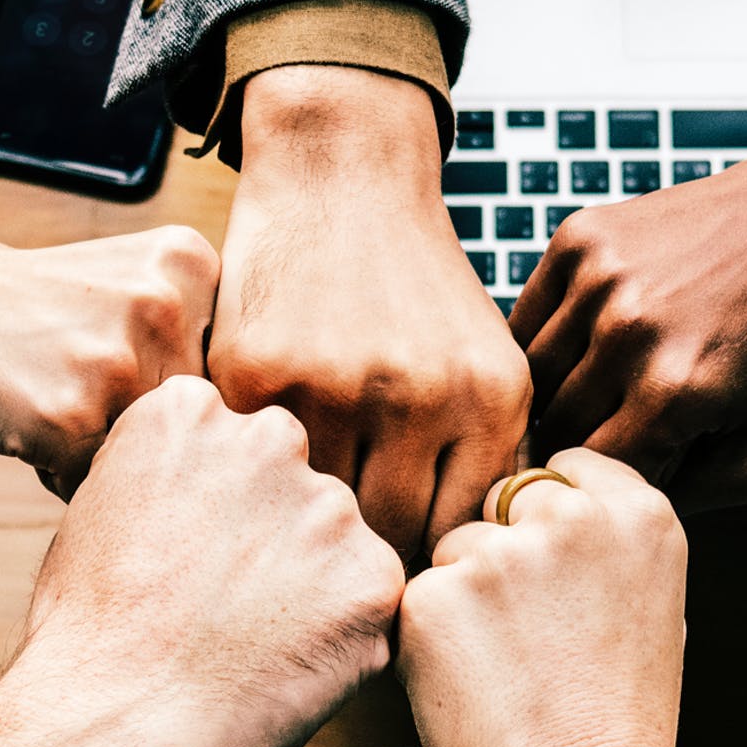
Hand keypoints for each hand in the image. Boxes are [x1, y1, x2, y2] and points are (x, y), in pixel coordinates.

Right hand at [0, 225, 219, 492]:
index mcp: (193, 266)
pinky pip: (95, 485)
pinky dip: (61, 471)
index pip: (226, 378)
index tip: (120, 363)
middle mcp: (167, 308)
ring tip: (52, 400)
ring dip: (102, 454)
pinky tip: (28, 418)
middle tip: (77, 383)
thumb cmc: (31, 302)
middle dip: (141, 428)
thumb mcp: (132, 280)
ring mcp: (120, 362)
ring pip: (149, 459)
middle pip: (193, 423)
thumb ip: (195, 336)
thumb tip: (251, 445)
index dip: (170, 391)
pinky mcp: (71, 416)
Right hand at [0, 377, 402, 746]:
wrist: (90, 745)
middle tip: (222, 625)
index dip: (230, 511)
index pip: (245, 431)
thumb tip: (186, 481)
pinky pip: (378, 616)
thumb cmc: (70, 656)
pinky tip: (277, 684)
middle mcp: (262, 443)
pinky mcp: (367, 592)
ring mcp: (322, 515)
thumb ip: (158, 482)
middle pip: (303, 485)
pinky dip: (340, 657)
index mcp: (181, 411)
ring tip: (239, 661)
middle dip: (277, 553)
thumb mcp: (92, 526)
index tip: (204, 563)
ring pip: (343, 552)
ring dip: (308, 606)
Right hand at [210, 66, 530, 561]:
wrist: (342, 175)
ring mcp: (333, 385)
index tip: (401, 566)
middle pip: (390, 537)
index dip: (428, 563)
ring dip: (304, 520)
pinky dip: (256, 472)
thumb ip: (481, 459)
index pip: (459, 534)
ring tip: (296, 522)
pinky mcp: (257, 373)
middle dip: (366, 554)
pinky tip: (258, 467)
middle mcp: (419, 396)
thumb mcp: (483, 360)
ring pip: (317, 510)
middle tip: (341, 557)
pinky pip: (257, 463)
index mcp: (489, 399)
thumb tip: (464, 571)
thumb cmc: (414, 285)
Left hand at [397, 450, 687, 746]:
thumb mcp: (649, 607)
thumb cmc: (615, 726)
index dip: (548, 519)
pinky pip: (416, 597)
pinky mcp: (434, 597)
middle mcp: (572, 519)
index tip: (555, 568)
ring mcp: (499, 554)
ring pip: (454, 549)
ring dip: (463, 596)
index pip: (564, 466)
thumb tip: (546, 500)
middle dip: (503, 551)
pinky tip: (473, 687)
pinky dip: (430, 638)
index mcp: (640, 515)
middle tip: (532, 637)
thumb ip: (603, 542)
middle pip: (504, 500)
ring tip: (509, 671)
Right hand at [511, 138, 746, 511]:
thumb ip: (694, 497)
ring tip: (599, 392)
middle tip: (610, 436)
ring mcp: (598, 280)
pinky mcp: (580, 239)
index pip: (591, 476)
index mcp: (673, 394)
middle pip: (553, 428)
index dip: (603, 486)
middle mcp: (627, 334)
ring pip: (530, 375)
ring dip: (555, 394)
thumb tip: (619, 511)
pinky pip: (527, 317)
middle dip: (577, 444)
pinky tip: (586, 345)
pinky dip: (545, 340)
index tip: (621, 476)